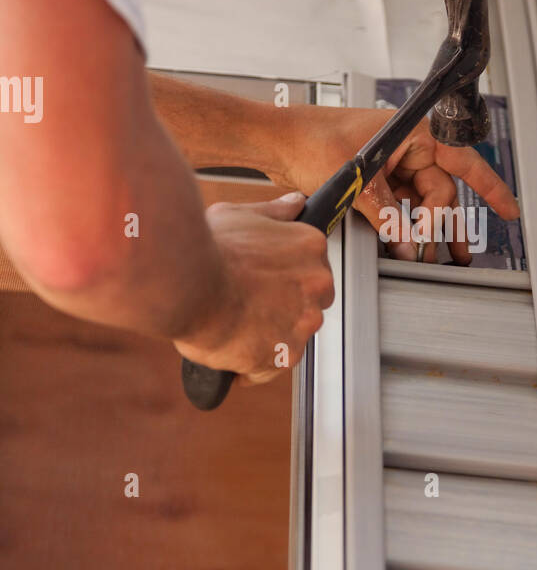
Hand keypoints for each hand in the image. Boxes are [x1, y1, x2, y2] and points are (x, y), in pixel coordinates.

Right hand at [174, 192, 333, 383]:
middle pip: (309, 303)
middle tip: (246, 303)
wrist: (186, 283)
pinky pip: (272, 365)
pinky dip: (252, 364)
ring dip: (268, 335)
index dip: (284, 278)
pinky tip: (229, 348)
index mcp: (310, 246)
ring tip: (232, 325)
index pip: (312, 268)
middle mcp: (317, 284)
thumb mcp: (239, 215)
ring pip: (291, 335)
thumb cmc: (208, 248)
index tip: (263, 282)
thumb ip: (274, 213)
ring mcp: (304, 321)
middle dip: (282, 306)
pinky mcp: (286, 354)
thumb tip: (294, 204)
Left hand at [266, 107, 520, 263]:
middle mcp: (407, 149)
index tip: (510, 211)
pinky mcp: (375, 182)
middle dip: (442, 226)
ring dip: (426, 231)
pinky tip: (406, 248)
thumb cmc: (310, 139)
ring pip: (421, 205)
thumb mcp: (356, 178)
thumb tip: (408, 243)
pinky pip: (400, 209)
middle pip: (440, 194)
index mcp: (414, 133)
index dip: (490, 188)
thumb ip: (385, 213)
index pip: (464, 163)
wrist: (275, 143)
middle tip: (447, 256)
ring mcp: (392, 166)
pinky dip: (404, 228)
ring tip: (441, 259)